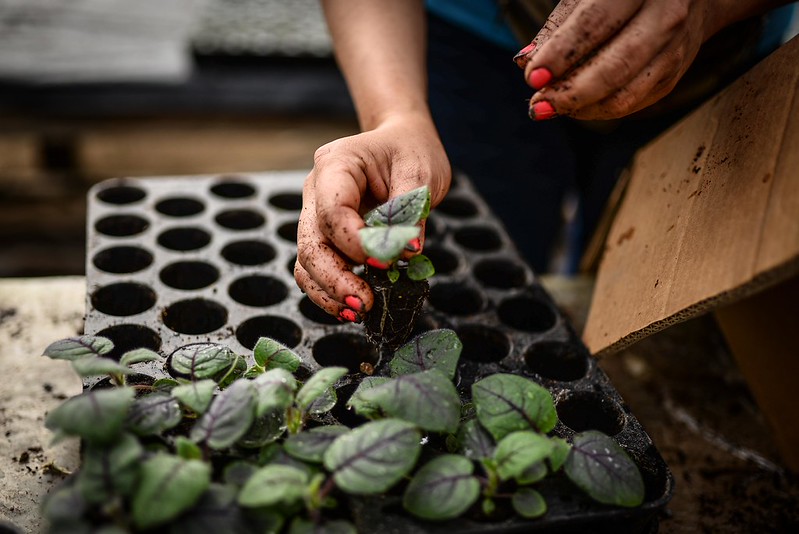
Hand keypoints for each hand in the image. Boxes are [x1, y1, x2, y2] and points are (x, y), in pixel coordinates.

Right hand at [295, 113, 450, 320]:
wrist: (401, 143)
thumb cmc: (410, 151)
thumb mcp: (421, 173)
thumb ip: (410, 212)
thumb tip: (406, 253)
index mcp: (336, 164)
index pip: (332, 210)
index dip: (354, 242)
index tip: (385, 262)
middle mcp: (316, 190)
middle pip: (311, 242)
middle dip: (335, 278)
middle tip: (365, 303)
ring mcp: (315, 213)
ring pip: (307, 261)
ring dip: (328, 291)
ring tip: (359, 311)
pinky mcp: (324, 235)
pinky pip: (316, 268)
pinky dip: (329, 291)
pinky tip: (351, 307)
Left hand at [515, 0, 723, 119]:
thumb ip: (558, 25)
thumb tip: (525, 60)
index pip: (595, 24)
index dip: (561, 54)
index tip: (533, 78)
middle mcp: (665, 14)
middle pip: (616, 66)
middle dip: (571, 93)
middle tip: (537, 106)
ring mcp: (674, 47)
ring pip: (626, 93)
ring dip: (581, 109)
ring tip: (549, 108)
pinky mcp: (674, 74)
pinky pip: (633, 102)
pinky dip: (597, 110)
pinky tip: (574, 107)